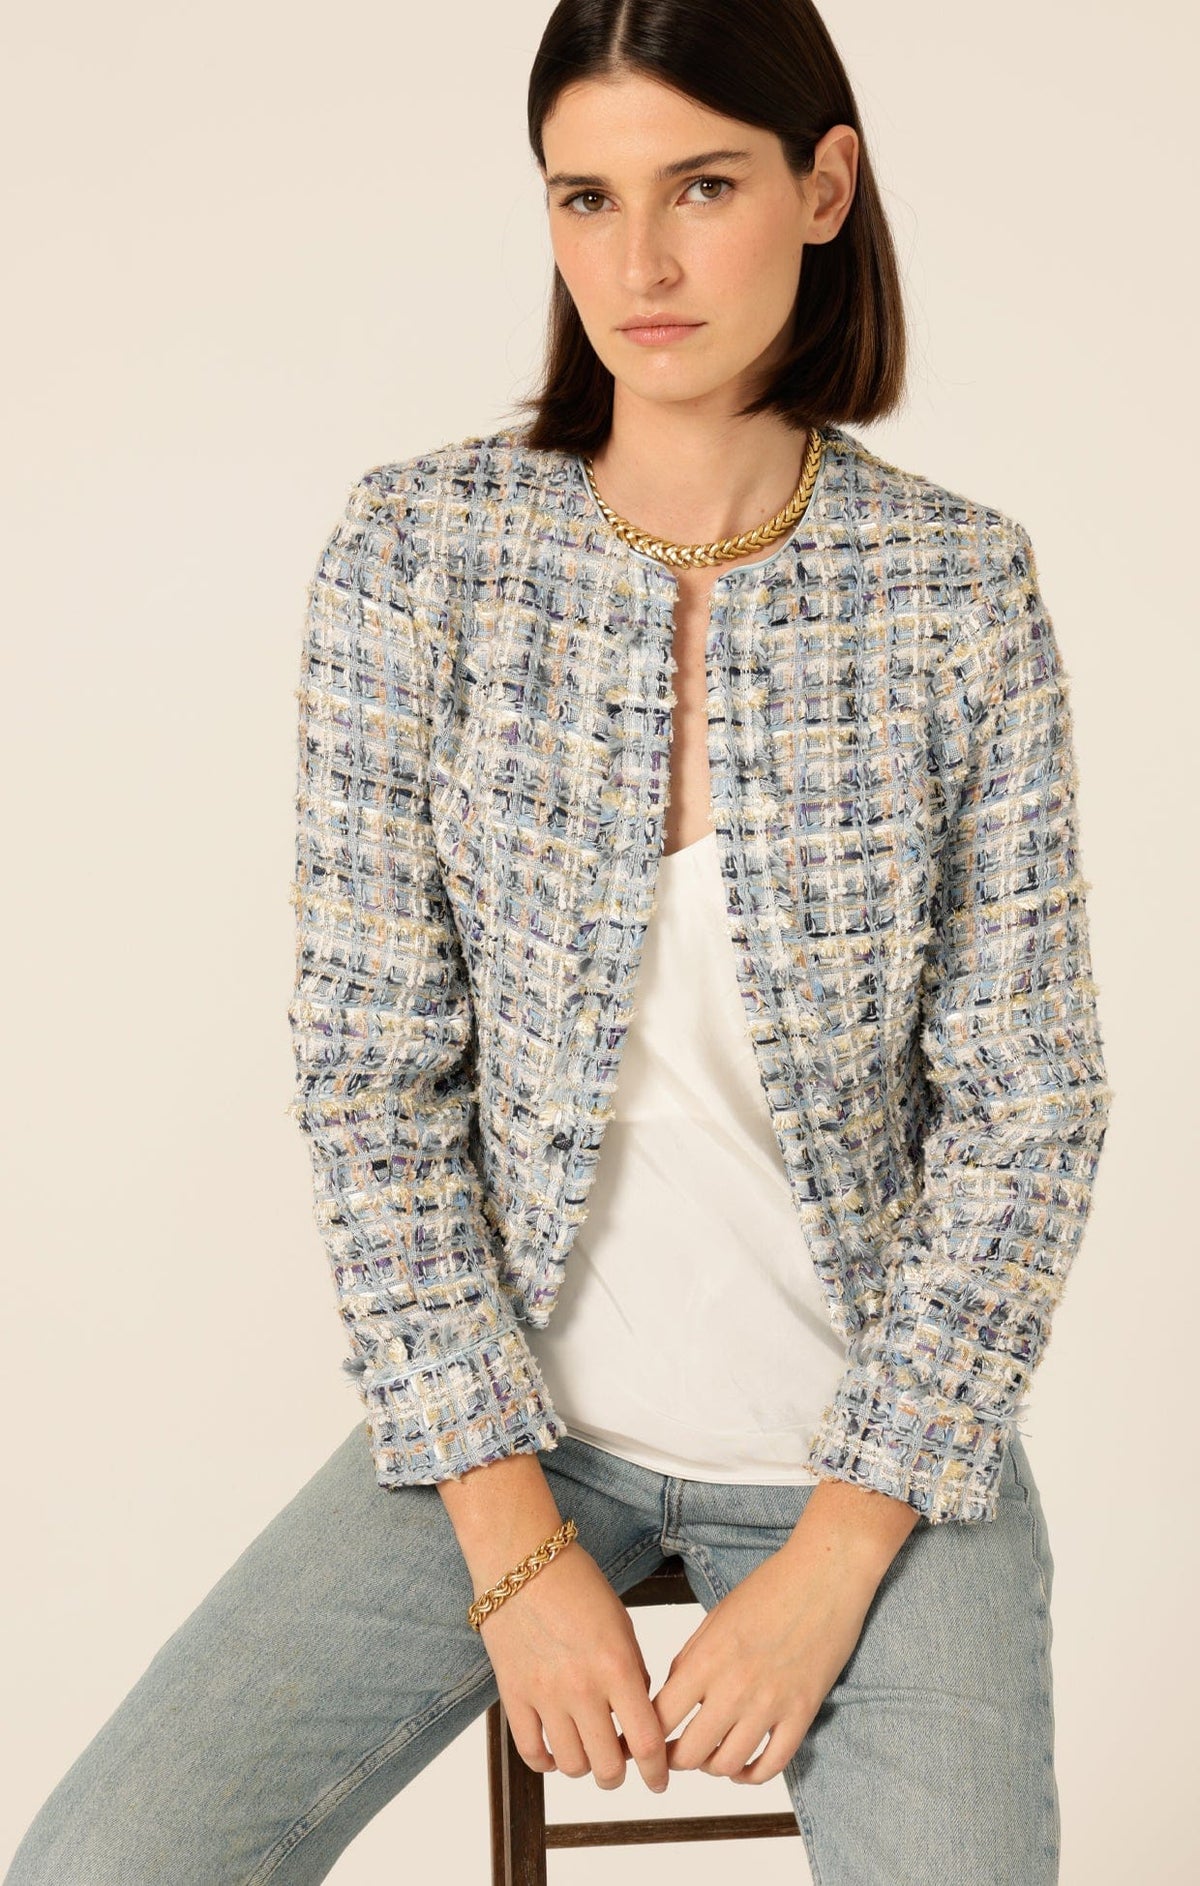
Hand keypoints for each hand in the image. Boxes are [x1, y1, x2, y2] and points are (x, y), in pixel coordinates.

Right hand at [479, 1542, 670, 1794]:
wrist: (520, 1560)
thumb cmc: (577, 1583)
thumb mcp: (621, 1623)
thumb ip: (632, 1672)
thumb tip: (636, 1714)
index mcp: (617, 1667)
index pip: (646, 1742)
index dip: (657, 1771)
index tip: (659, 1780)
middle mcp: (582, 1688)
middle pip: (608, 1766)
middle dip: (620, 1775)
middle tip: (621, 1766)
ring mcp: (545, 1695)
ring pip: (571, 1766)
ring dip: (585, 1768)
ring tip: (589, 1753)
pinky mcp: (513, 1695)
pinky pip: (531, 1751)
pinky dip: (547, 1762)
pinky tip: (556, 1752)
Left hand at [646, 1533, 881, 1786]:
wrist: (826, 1574)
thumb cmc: (770, 1586)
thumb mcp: (716, 1617)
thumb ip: (692, 1658)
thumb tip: (673, 1695)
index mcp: (706, 1659)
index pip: (660, 1718)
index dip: (646, 1735)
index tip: (646, 1740)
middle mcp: (734, 1688)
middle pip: (690, 1752)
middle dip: (676, 1759)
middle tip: (675, 1754)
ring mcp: (770, 1704)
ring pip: (728, 1765)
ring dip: (713, 1767)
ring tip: (711, 1757)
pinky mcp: (802, 1713)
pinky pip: (773, 1765)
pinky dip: (753, 1774)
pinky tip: (744, 1767)